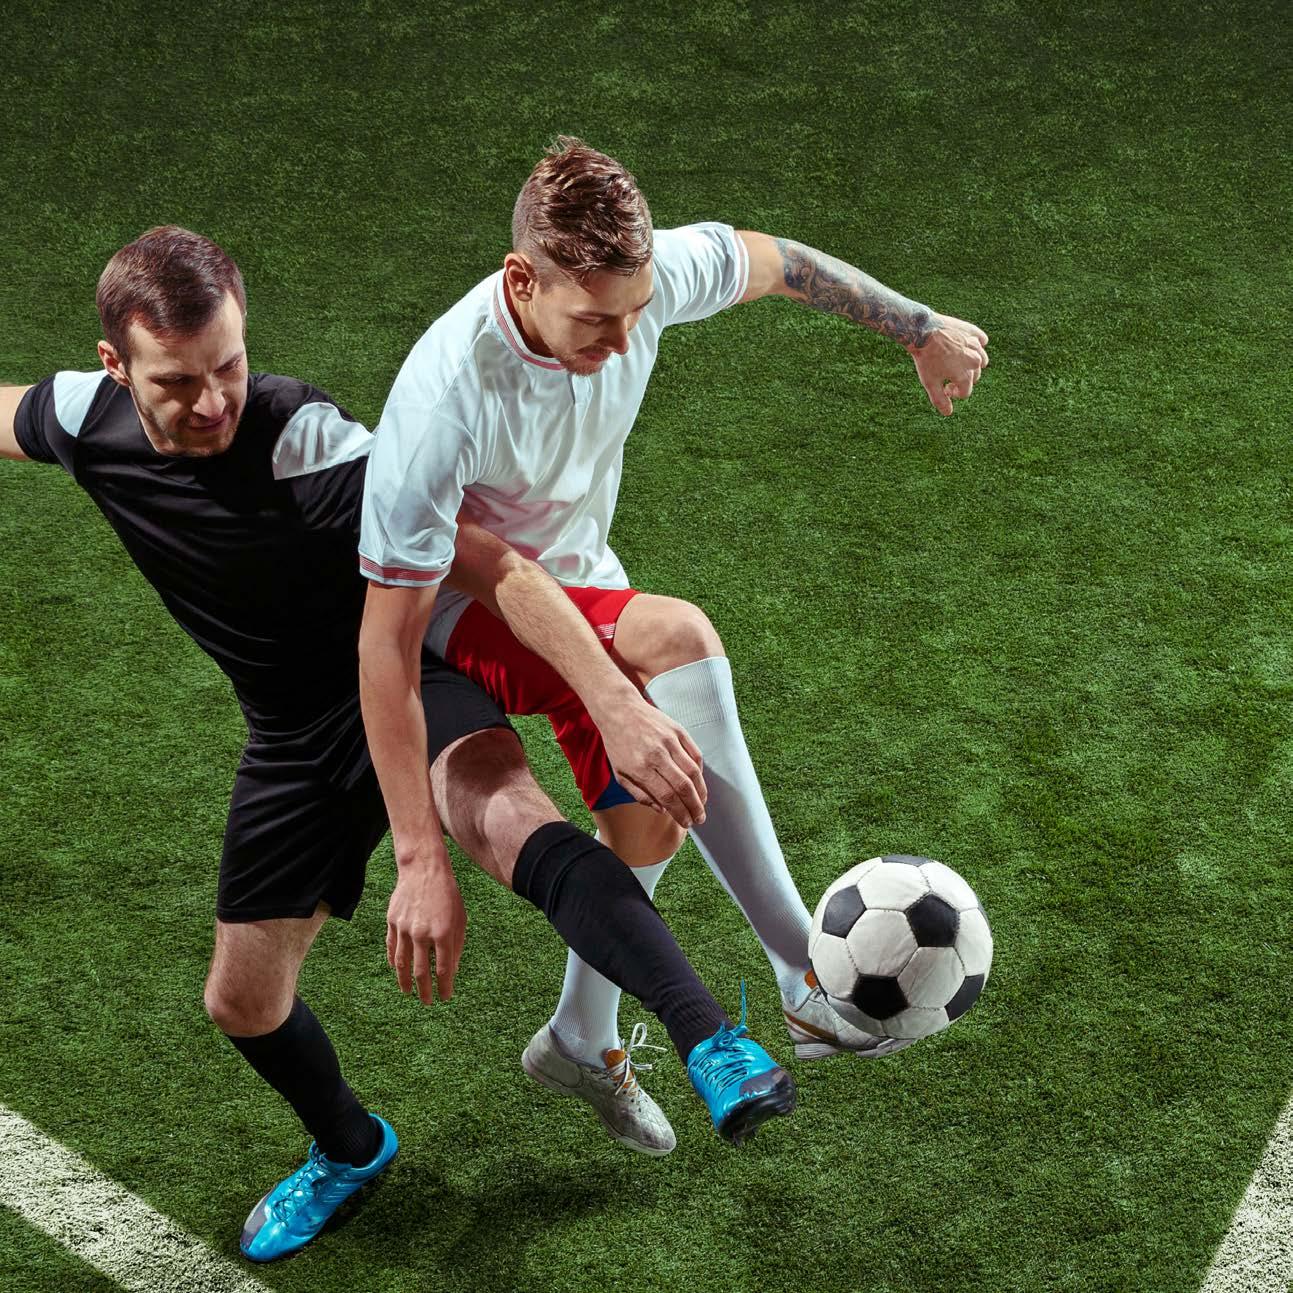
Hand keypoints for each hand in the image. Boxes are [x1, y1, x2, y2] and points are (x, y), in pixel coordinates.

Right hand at [385, 846, 465, 1003]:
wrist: (424, 869)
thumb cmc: (448, 893)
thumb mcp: (461, 918)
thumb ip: (456, 945)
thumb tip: (452, 971)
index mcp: (443, 933)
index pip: (443, 969)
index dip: (444, 987)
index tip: (445, 997)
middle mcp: (422, 933)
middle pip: (421, 972)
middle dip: (425, 991)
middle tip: (428, 1002)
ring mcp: (404, 928)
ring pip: (402, 964)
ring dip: (405, 982)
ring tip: (408, 992)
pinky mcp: (392, 922)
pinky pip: (392, 948)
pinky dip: (394, 962)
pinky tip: (397, 971)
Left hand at [597, 695, 706, 828]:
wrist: (619, 710)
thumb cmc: (618, 745)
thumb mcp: (620, 775)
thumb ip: (640, 795)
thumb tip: (663, 810)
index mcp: (641, 768)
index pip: (667, 796)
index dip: (680, 813)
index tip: (686, 823)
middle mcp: (657, 754)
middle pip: (684, 787)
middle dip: (694, 807)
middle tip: (699, 819)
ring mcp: (670, 741)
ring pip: (693, 772)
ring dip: (701, 792)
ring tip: (702, 804)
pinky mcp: (678, 730)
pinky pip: (695, 754)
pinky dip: (699, 772)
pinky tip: (698, 783)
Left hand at [907, 313, 989, 414]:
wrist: (922, 331)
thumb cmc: (925, 359)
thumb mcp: (930, 383)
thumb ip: (940, 400)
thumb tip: (948, 413)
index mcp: (965, 376)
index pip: (966, 392)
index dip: (954, 393)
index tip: (944, 387)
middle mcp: (974, 362)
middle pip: (974, 378)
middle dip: (962, 379)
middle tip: (947, 375)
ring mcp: (975, 346)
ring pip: (981, 361)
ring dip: (972, 364)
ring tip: (957, 362)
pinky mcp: (973, 332)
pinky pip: (981, 341)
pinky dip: (977, 345)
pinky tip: (966, 346)